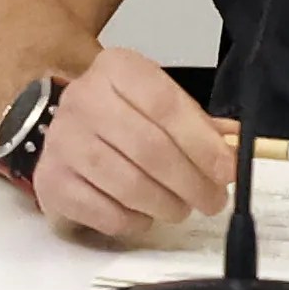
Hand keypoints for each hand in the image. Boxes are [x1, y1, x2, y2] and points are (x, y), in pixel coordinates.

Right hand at [27, 45, 235, 243]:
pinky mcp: (51, 181)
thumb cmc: (120, 117)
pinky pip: (105, 212)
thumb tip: (237, 150)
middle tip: (212, 200)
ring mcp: (62, 141)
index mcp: (116, 69)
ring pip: (128, 184)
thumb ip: (198, 125)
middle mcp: (84, 100)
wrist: (63, 129)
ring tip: (180, 208)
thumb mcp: (157, 104)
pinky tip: (143, 214)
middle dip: (191, 182)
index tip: (228, 171)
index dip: (202, 144)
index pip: (166, 106)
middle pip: (150, 148)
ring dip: (165, 204)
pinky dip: (133, 220)